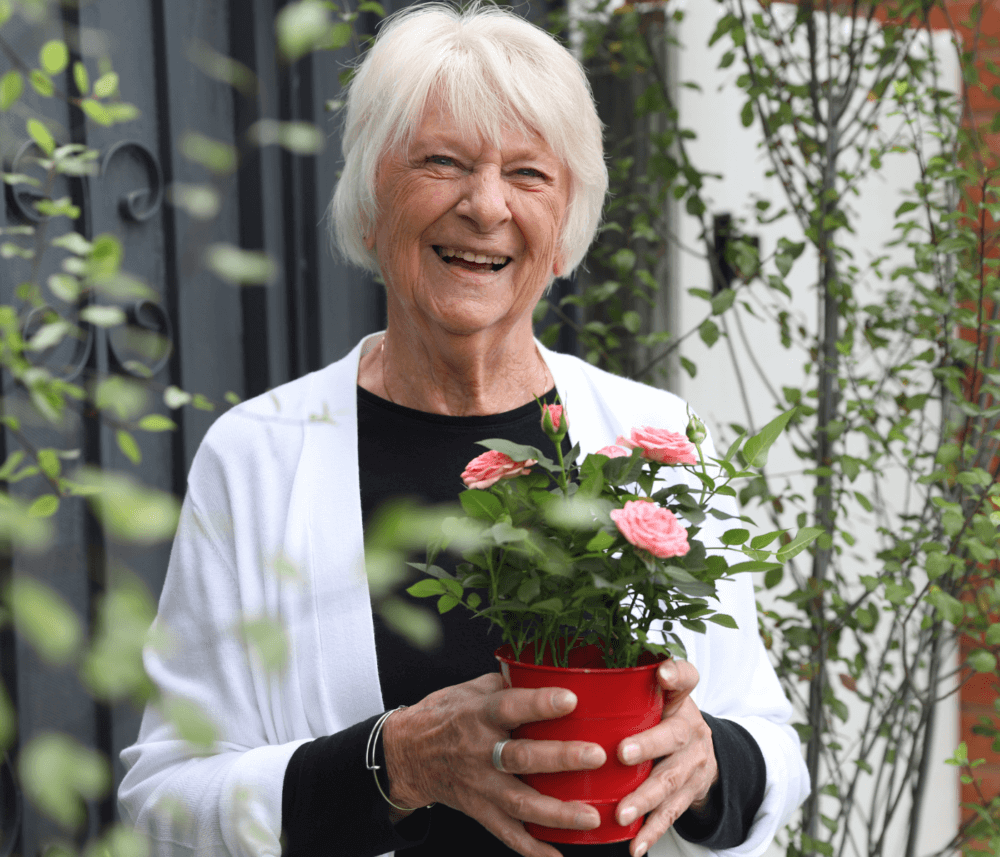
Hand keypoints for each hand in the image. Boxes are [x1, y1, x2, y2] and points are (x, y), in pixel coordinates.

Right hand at [383, 673, 607, 856]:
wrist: (407, 753)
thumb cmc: (446, 715)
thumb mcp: (471, 689)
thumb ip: (508, 684)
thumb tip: (548, 675)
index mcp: (478, 714)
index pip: (510, 706)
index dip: (539, 703)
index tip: (570, 699)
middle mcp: (479, 751)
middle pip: (520, 757)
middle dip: (560, 759)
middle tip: (595, 756)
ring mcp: (479, 785)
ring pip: (519, 802)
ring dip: (557, 812)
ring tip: (591, 816)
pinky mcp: (479, 810)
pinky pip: (507, 834)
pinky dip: (533, 849)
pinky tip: (558, 856)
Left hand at [614, 660, 717, 856]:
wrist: (699, 753)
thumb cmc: (661, 717)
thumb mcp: (654, 693)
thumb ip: (629, 680)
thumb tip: (583, 663)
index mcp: (681, 699)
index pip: (687, 677)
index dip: (676, 674)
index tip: (662, 673)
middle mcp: (692, 730)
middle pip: (674, 736)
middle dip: (649, 746)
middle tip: (622, 754)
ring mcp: (694, 765)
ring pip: (671, 781)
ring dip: (645, 798)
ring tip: (622, 812)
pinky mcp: (689, 795)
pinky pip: (670, 814)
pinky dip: (652, 832)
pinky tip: (634, 845)